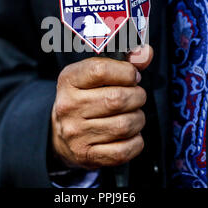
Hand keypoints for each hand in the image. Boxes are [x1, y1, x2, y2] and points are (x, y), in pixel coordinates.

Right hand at [50, 45, 153, 169]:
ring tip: (133, 115)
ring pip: (125, 125)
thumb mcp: (95, 75)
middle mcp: (68, 106)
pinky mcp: (87, 155)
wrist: (60, 135)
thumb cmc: (85, 98)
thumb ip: (123, 62)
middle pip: (117, 99)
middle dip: (137, 97)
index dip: (126, 72)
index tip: (132, 76)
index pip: (100, 70)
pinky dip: (135, 142)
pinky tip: (130, 134)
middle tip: (136, 97)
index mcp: (69, 80)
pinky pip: (124, 150)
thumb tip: (146, 53)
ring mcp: (76, 133)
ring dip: (138, 119)